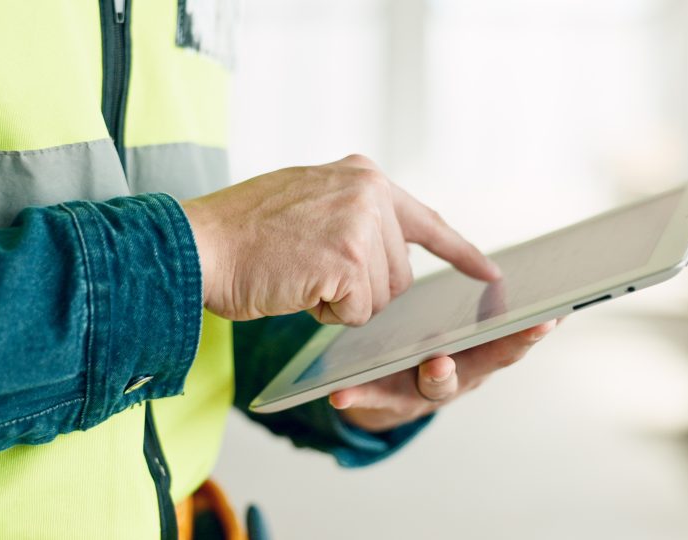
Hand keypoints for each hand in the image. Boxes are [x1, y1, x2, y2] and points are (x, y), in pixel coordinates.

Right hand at [181, 154, 500, 324]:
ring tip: (299, 272)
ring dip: (342, 301)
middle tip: (311, 270)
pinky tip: (297, 287)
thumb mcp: (308, 200)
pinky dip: (328, 313)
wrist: (197, 244)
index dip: (459, 252)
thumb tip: (387, 256)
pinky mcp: (349, 260)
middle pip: (400, 274)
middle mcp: (370, 191)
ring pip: (381, 297)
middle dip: (362, 289)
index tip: (490, 274)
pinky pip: (359, 312)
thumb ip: (353, 216)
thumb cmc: (242, 233)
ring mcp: (361, 224)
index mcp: (363, 175)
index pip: (426, 220)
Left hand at [329, 319, 559, 432]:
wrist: (385, 388)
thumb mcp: (454, 323)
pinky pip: (373, 397)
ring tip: (436, 364)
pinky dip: (359, 395)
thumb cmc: (426, 343)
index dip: (531, 330)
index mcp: (477, 351)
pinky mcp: (387, 400)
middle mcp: (459, 373)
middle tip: (523, 329)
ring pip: (436, 386)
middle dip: (504, 350)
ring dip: (440, 375)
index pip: (510, 338)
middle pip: (485, 363)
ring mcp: (424, 390)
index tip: (553, 316)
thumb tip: (495, 265)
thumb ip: (474, 298)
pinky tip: (341, 392)